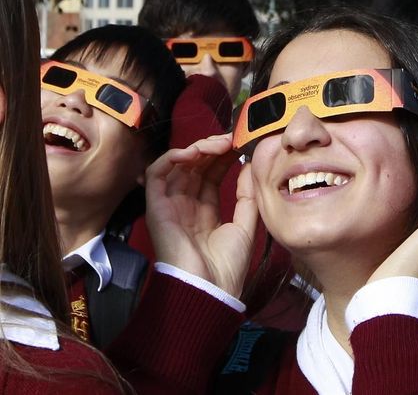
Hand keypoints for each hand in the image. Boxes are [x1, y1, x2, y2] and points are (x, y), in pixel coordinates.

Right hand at [144, 133, 258, 296]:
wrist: (210, 290)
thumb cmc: (227, 266)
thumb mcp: (246, 225)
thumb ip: (248, 196)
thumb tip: (250, 166)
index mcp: (205, 211)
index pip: (211, 175)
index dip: (224, 157)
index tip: (241, 144)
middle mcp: (186, 205)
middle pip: (195, 167)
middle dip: (212, 149)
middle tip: (231, 139)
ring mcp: (170, 205)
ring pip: (177, 166)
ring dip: (196, 149)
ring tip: (217, 145)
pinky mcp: (155, 207)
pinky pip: (156, 174)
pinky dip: (171, 158)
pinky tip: (192, 153)